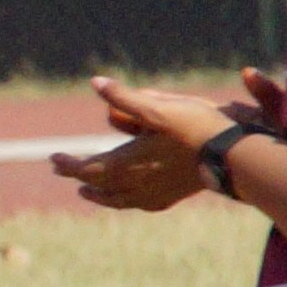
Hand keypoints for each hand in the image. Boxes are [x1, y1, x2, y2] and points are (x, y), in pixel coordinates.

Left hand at [55, 74, 239, 211]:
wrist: (234, 158)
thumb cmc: (195, 129)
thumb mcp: (158, 108)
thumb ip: (124, 97)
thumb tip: (95, 82)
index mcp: (126, 164)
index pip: (86, 167)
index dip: (68, 164)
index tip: (53, 159)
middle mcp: (135, 184)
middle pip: (98, 184)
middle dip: (79, 175)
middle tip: (63, 170)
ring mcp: (154, 194)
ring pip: (117, 199)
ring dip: (99, 194)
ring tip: (86, 191)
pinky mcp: (172, 198)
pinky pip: (140, 204)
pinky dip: (125, 201)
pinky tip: (129, 200)